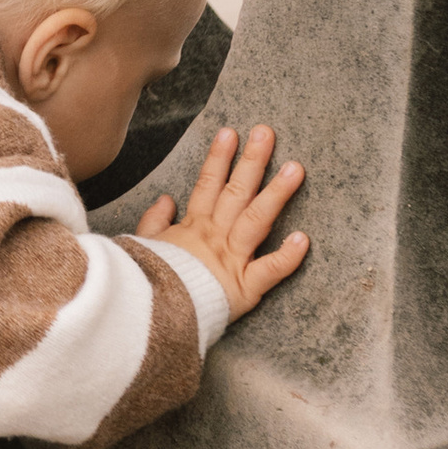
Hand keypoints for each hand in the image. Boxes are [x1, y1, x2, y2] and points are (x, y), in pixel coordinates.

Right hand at [137, 123, 308, 318]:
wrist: (149, 316)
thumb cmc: (149, 283)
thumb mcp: (143, 247)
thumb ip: (155, 222)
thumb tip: (166, 198)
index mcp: (193, 228)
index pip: (207, 185)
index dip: (219, 158)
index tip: (230, 133)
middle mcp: (215, 237)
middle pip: (236, 193)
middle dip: (252, 161)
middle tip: (266, 132)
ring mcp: (231, 260)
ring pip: (256, 220)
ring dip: (276, 193)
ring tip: (295, 168)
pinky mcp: (244, 288)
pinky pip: (268, 271)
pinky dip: (286, 257)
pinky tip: (304, 238)